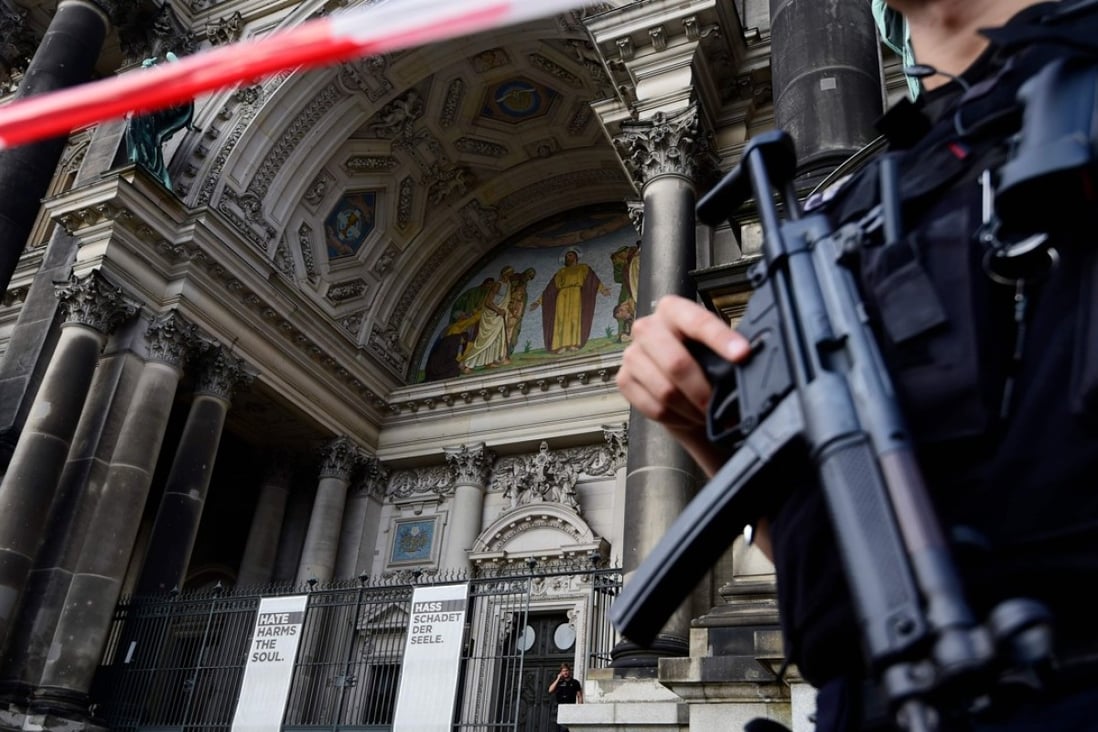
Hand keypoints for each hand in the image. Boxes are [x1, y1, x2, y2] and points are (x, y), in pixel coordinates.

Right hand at [616, 295, 749, 475]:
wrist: (676, 379)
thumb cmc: (700, 360)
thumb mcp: (715, 347)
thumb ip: (727, 349)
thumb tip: (749, 361)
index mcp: (673, 310)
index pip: (697, 322)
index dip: (721, 339)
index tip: (742, 355)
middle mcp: (647, 327)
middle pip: (676, 362)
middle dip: (703, 390)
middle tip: (719, 404)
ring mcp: (632, 354)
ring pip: (665, 390)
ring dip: (690, 408)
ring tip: (704, 412)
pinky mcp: (624, 380)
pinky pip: (654, 406)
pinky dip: (676, 417)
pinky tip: (686, 415)